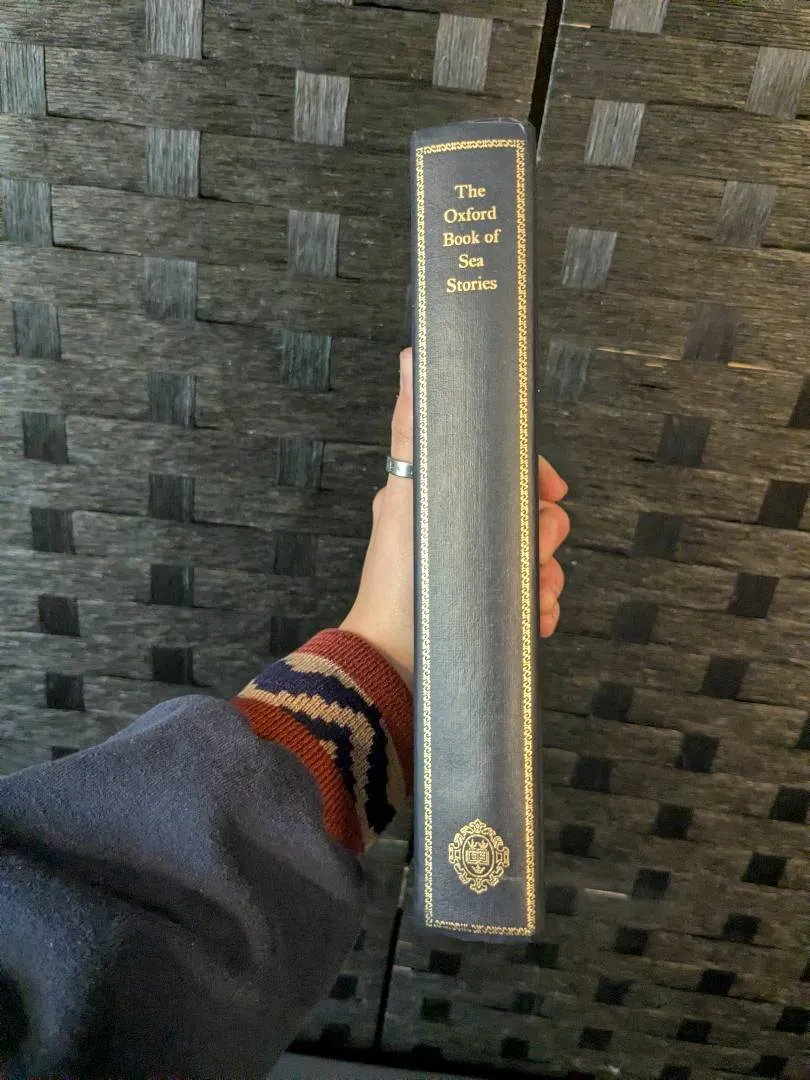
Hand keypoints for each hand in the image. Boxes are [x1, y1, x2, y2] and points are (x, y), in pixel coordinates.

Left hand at [341, 348, 569, 689]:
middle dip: (544, 532)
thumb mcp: (406, 495)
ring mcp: (481, 572)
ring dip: (547, 575)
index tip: (550, 491)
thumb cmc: (396, 578)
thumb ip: (412, 429)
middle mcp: (466, 532)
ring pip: (542, 559)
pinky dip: (540, 607)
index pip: (508, 471)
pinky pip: (537, 600)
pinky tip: (532, 616)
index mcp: (449, 498)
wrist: (393, 660)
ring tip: (533, 592)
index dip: (535, 477)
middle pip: (534, 515)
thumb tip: (413, 358)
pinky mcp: (492, 610)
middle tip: (531, 552)